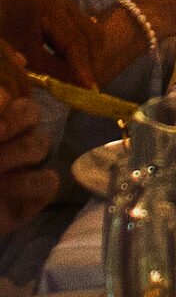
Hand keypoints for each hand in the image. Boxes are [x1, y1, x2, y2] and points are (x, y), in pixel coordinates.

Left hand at [0, 0, 99, 87]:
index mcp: (50, 8)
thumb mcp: (23, 56)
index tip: (91, 90)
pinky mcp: (65, 9)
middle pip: (89, 34)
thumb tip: (79, 85)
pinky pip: (82, 30)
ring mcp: (65, 3)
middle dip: (90, 62)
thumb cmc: (1, 36)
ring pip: (90, 32)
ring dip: (89, 56)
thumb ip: (52, 70)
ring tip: (83, 79)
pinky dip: (82, 50)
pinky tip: (76, 66)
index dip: (84, 67)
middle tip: (89, 89)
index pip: (75, 40)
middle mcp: (63, 1)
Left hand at [0, 89, 57, 235]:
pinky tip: (6, 188)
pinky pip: (48, 181)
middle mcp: (9, 142)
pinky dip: (29, 182)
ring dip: (18, 151)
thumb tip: (0, 116)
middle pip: (31, 112)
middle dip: (16, 119)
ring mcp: (23, 169)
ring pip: (41, 144)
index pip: (6, 98)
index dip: (1, 101)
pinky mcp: (33, 198)